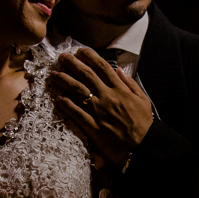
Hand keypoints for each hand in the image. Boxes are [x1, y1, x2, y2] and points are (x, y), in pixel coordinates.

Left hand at [50, 50, 153, 164]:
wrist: (143, 146)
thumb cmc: (144, 124)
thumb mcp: (143, 99)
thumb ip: (131, 83)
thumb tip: (119, 70)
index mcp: (120, 90)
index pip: (103, 67)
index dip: (90, 57)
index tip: (80, 51)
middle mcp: (108, 97)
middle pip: (87, 75)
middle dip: (72, 64)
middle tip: (62, 57)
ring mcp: (99, 111)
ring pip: (78, 91)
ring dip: (65, 80)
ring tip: (54, 74)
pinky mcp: (93, 126)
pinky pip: (76, 113)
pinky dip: (66, 104)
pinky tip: (57, 98)